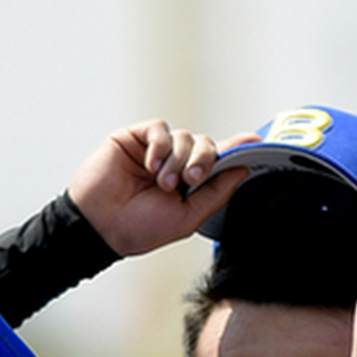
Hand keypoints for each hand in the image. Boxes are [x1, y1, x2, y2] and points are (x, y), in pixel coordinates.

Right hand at [67, 120, 252, 256]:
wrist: (101, 226)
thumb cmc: (139, 228)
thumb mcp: (187, 218)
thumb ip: (216, 194)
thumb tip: (241, 171)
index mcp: (191, 183)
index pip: (219, 160)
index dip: (237, 149)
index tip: (255, 141)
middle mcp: (177, 163)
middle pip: (206, 144)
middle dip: (203, 160)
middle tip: (191, 179)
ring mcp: (156, 149)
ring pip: (185, 136)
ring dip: (177, 160)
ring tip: (162, 182)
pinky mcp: (135, 138)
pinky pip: (160, 129)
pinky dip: (160, 146)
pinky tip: (151, 165)